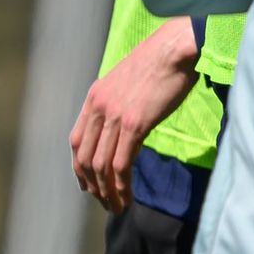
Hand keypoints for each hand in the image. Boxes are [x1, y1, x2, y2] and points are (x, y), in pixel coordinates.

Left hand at [69, 22, 199, 212]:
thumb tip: (124, 123)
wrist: (177, 47)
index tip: (88, 185)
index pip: (76, 141)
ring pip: (101, 165)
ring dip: (107, 192)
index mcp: (94, 97)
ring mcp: (115, 116)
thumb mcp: (129, 81)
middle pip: (85, 158)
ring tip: (117, 207)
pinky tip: (127, 197)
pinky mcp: (135, 123)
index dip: (79, 167)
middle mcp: (98, 107)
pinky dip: (122, 185)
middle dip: (92, 186)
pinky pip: (122, 163)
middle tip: (105, 202)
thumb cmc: (162, 61)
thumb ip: (119, 102)